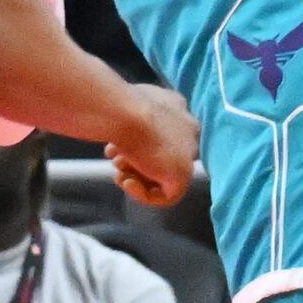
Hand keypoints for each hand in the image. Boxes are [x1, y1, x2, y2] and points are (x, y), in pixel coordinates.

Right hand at [108, 81, 199, 204]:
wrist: (122, 112)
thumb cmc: (116, 107)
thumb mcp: (121, 108)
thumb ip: (131, 125)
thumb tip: (123, 146)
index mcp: (176, 106)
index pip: (162, 134)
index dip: (134, 145)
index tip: (113, 149)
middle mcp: (188, 127)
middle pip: (163, 155)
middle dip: (136, 161)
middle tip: (115, 161)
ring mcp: (189, 151)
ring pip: (164, 175)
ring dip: (136, 176)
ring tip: (118, 170)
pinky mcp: (183, 173)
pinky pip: (167, 195)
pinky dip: (143, 194)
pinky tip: (127, 183)